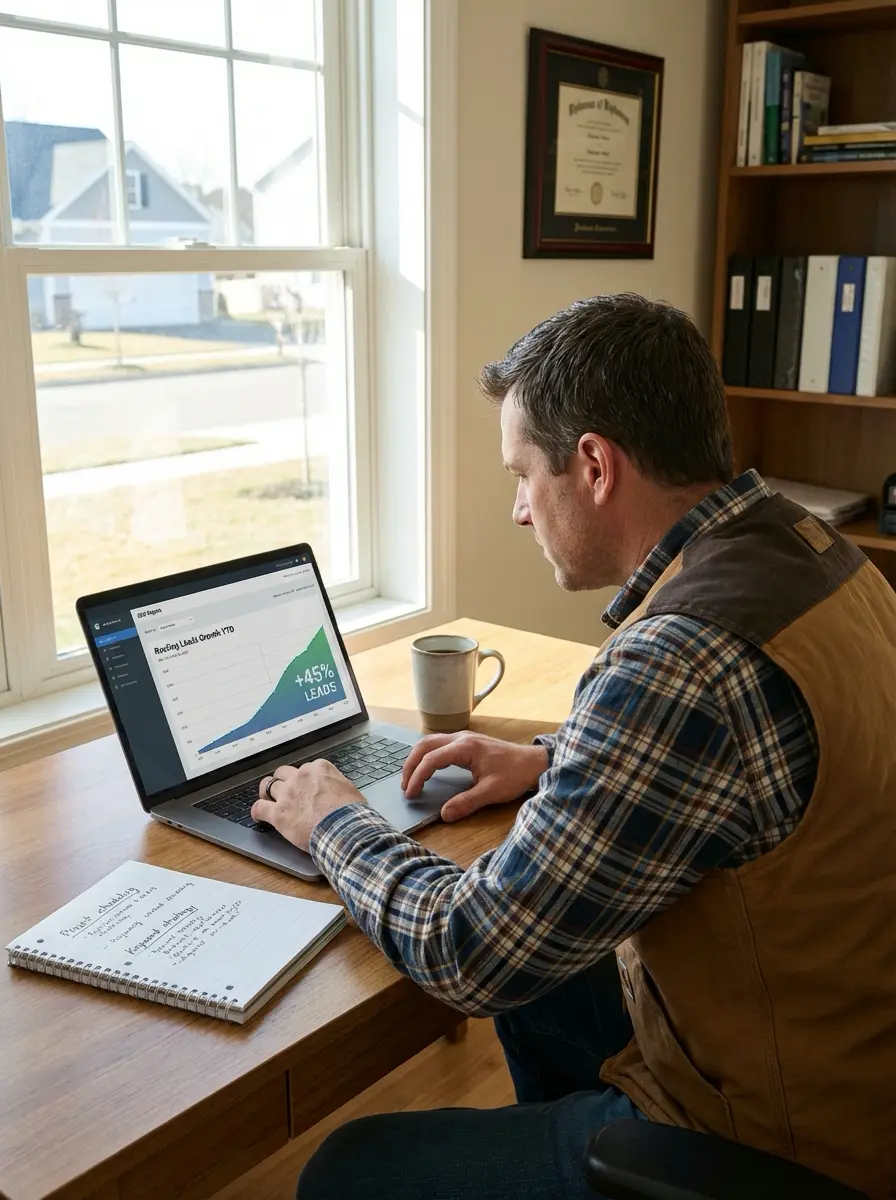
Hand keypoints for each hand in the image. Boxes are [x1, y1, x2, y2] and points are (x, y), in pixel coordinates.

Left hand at [251, 761, 365, 851]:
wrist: (345, 829)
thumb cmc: (351, 813)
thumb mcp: (350, 789)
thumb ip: (336, 785)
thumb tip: (336, 790)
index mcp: (319, 769)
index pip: (305, 768)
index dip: (304, 779)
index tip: (305, 787)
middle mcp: (301, 777)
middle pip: (283, 773)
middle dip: (282, 781)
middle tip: (284, 792)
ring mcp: (287, 794)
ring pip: (267, 786)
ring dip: (267, 793)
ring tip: (267, 800)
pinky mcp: (278, 813)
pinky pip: (259, 808)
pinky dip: (257, 812)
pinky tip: (259, 816)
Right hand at [402, 732, 548, 822]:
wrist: (533, 762)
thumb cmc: (515, 775)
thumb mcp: (491, 792)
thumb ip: (466, 803)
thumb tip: (444, 815)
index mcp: (465, 748)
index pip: (431, 760)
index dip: (417, 777)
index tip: (411, 794)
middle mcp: (461, 738)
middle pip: (424, 745)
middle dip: (410, 765)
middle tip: (405, 786)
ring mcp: (463, 737)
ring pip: (430, 741)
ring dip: (417, 758)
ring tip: (411, 779)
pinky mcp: (467, 741)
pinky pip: (439, 743)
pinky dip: (427, 755)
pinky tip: (426, 768)